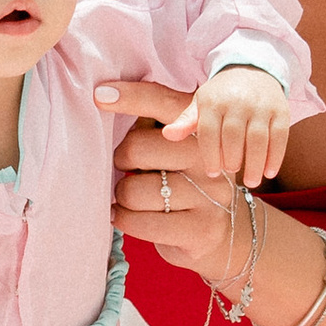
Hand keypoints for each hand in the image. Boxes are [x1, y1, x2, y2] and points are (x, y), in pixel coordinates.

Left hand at [102, 84, 247, 278]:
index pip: (161, 103)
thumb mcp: (174, 149)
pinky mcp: (201, 228)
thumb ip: (150, 127)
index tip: (99, 95)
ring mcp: (210, 194)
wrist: (225, 230)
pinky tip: (124, 216)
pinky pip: (141, 222)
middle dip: (121, 161)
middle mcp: (209, 157)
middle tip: (126, 169)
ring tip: (129, 197)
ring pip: (135, 190)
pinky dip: (124, 220)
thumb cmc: (186, 182)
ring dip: (121, 196)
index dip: (130, 97)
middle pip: (138, 148)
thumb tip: (108, 102)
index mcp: (200, 129)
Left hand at [167, 62, 291, 187]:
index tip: (212, 173)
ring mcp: (261, 105)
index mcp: (213, 100)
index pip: (209, 132)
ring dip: (255, 164)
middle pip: (234, 136)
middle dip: (232, 159)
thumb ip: (186, 121)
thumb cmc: (221, 95)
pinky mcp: (281, 110)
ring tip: (251, 182)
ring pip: (258, 138)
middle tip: (231, 172)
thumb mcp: (201, 103)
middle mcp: (238, 101)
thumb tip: (167, 135)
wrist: (252, 69)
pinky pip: (280, 136)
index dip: (210, 155)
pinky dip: (275, 157)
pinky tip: (269, 173)